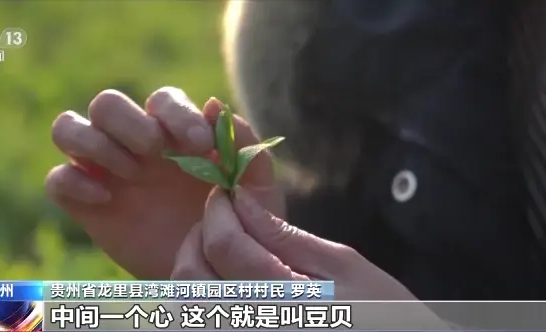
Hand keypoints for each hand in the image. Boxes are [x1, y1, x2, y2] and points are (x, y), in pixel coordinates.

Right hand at [45, 88, 283, 278]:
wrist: (210, 275)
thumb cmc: (234, 228)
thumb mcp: (254, 194)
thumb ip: (246, 150)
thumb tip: (215, 105)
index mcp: (173, 134)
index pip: (162, 99)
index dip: (177, 113)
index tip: (199, 145)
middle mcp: (133, 146)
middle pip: (106, 103)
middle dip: (128, 121)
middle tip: (155, 152)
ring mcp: (105, 172)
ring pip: (68, 127)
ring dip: (94, 143)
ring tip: (130, 174)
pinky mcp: (85, 203)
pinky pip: (57, 179)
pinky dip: (72, 183)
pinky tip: (106, 200)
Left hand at [172, 185, 417, 299]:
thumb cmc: (380, 311)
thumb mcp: (342, 265)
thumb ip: (285, 236)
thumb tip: (241, 201)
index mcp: (284, 300)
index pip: (223, 245)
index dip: (218, 211)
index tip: (226, 193)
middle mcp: (250, 323)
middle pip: (190, 276)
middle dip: (198, 235)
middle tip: (221, 218)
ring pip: (184, 304)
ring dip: (194, 266)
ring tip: (222, 249)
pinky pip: (197, 320)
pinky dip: (199, 295)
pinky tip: (224, 281)